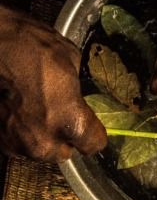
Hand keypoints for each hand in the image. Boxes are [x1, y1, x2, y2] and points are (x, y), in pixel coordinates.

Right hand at [0, 6, 106, 162]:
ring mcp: (18, 144)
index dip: (94, 132)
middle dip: (64, 136)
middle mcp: (45, 142)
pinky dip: (20, 131)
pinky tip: (17, 110)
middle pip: (65, 152)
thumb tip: (75, 94)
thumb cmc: (32, 47)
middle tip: (58, 113)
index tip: (90, 122)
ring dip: (41, 134)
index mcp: (72, 123)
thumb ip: (77, 90)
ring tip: (34, 108)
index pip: (95, 144)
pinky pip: (18, 143)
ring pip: (39, 149)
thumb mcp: (71, 62)